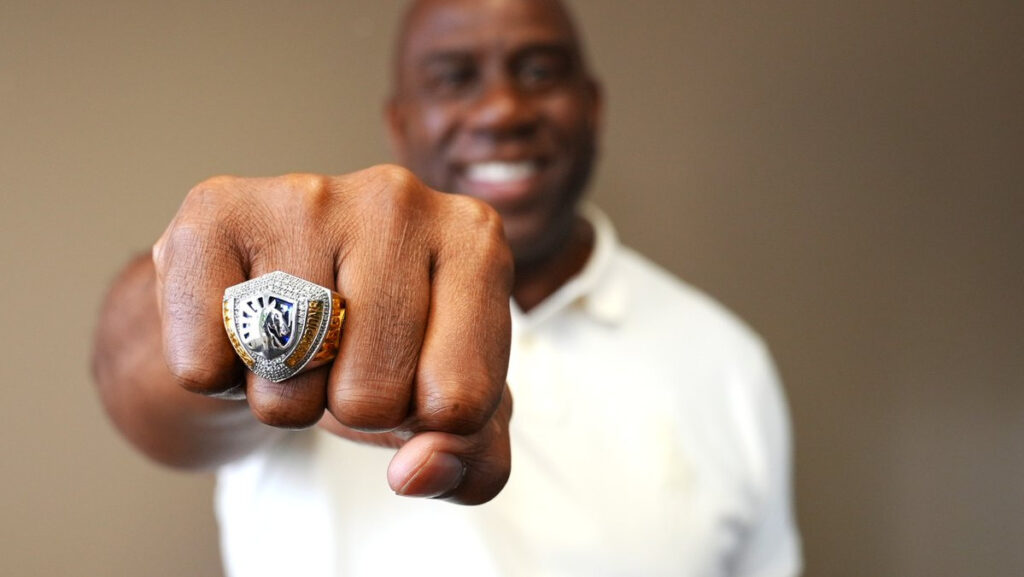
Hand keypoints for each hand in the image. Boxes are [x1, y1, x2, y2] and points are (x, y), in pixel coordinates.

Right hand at [152, 165, 512, 503]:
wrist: (273, 298)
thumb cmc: (379, 346)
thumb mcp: (449, 407)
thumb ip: (473, 459)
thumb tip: (415, 472)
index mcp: (475, 241)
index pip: (460, 401)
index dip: (426, 421)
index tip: (414, 376)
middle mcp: (400, 200)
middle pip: (373, 395)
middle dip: (352, 406)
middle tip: (341, 358)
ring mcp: (306, 197)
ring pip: (287, 383)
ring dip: (283, 395)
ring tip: (293, 342)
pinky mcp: (215, 211)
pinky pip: (205, 366)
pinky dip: (216, 378)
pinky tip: (240, 327)